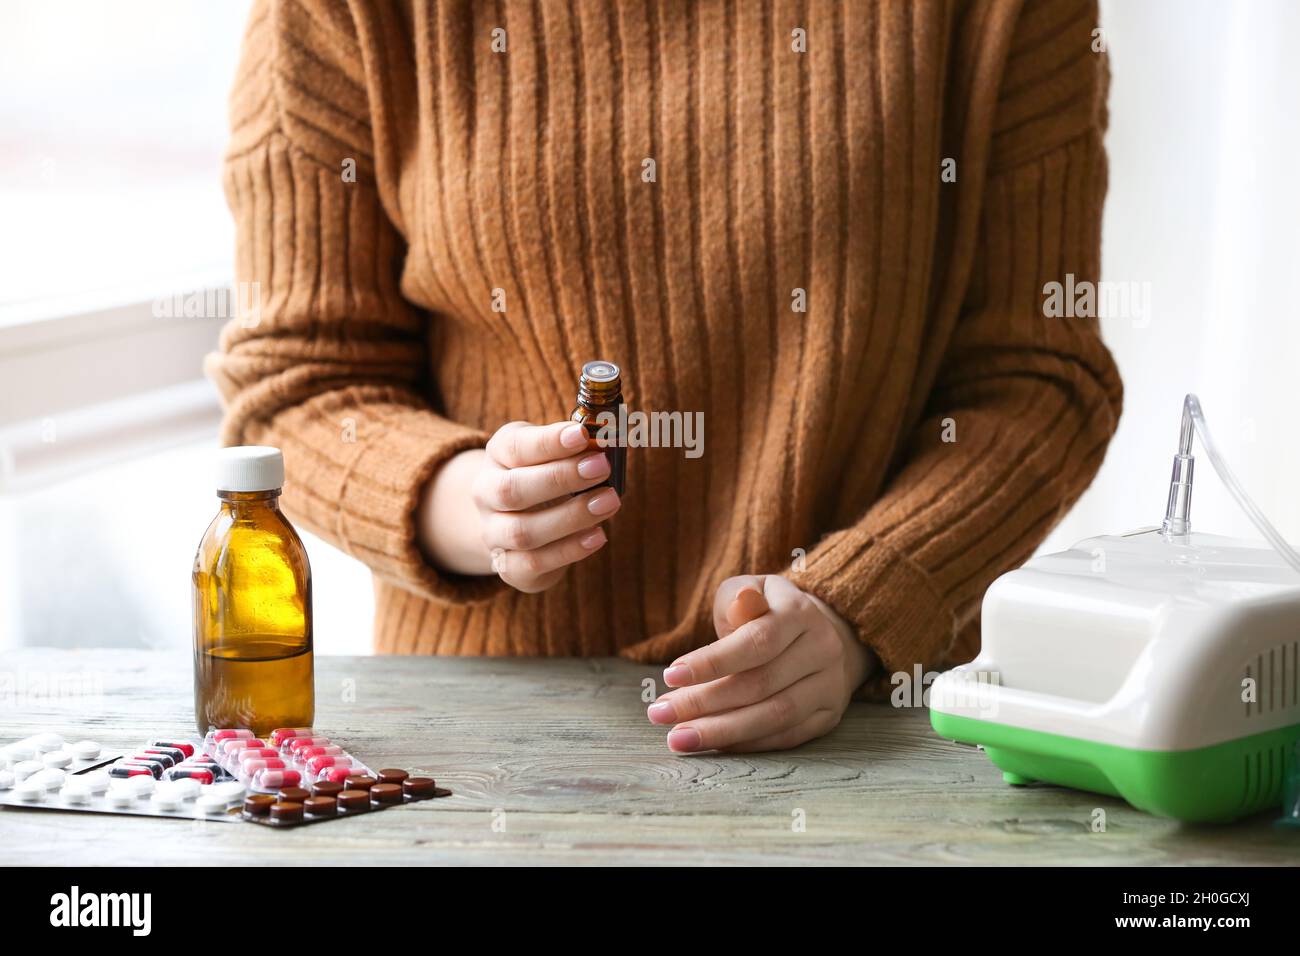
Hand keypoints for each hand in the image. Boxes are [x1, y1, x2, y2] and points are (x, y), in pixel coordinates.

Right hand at [417, 420, 620, 591]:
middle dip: (561, 478)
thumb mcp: (554, 451)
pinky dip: (568, 551)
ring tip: (609, 502)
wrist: (512, 518)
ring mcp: (494, 533)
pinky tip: (597, 536)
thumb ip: (576, 446)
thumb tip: (610, 440)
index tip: (582, 435)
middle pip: (512, 490)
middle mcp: (487, 494)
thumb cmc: (544, 475)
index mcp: (498, 455)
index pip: (515, 447)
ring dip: (570, 517)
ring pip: (523, 531)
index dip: (548, 442)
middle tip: (602, 467)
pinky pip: (533, 564)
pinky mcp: (509, 566)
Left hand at [647, 575, 874, 751]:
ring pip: (775, 716)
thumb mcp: (752, 589)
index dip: (712, 662)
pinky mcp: (828, 715)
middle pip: (761, 684)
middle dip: (705, 702)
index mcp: (800, 613)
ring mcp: (830, 685)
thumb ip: (740, 598)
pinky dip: (747, 743)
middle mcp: (822, 650)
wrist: (821, 632)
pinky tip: (713, 744)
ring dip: (722, 732)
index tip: (670, 676)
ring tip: (679, 738)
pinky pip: (786, 736)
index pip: (757, 642)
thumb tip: (742, 601)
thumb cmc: (769, 610)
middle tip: (660, 714)